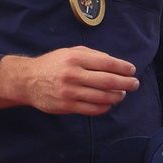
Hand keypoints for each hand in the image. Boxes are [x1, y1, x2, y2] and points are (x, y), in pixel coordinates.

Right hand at [0, 47, 139, 115]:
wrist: (28, 80)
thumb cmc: (54, 64)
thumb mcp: (70, 52)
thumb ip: (93, 56)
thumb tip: (116, 64)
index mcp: (75, 58)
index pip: (107, 63)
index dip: (123, 68)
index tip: (132, 70)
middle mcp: (73, 75)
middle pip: (108, 81)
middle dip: (126, 83)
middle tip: (135, 84)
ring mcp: (70, 92)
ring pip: (103, 97)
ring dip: (117, 96)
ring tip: (122, 94)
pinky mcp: (67, 106)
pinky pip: (93, 109)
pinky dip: (105, 107)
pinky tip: (109, 103)